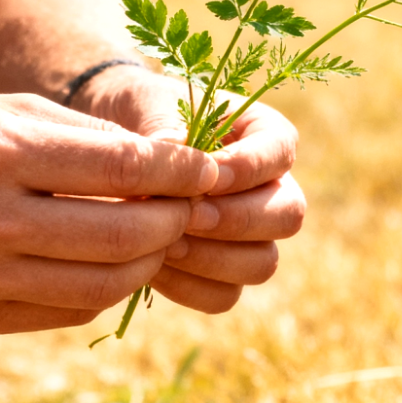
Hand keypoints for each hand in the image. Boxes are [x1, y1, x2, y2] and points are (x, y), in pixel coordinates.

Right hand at [0, 92, 217, 333]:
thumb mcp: (2, 109)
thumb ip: (84, 138)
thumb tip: (174, 167)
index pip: (120, 169)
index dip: (179, 172)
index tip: (207, 168)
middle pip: (121, 234)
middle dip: (173, 221)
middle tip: (190, 206)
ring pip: (102, 283)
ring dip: (146, 261)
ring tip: (156, 236)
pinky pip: (66, 310)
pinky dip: (102, 287)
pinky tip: (108, 261)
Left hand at [75, 68, 304, 312]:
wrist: (113, 155)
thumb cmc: (142, 117)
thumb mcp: (149, 107)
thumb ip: (167, 133)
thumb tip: (172, 160)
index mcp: (264, 135)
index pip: (280, 152)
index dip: (250, 168)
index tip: (208, 175)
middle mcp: (270, 189)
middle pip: (288, 215)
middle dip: (237, 220)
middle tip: (189, 216)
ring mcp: (251, 236)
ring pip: (262, 263)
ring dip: (214, 258)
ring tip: (166, 243)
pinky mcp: (222, 273)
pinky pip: (224, 295)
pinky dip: (191, 287)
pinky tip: (154, 268)